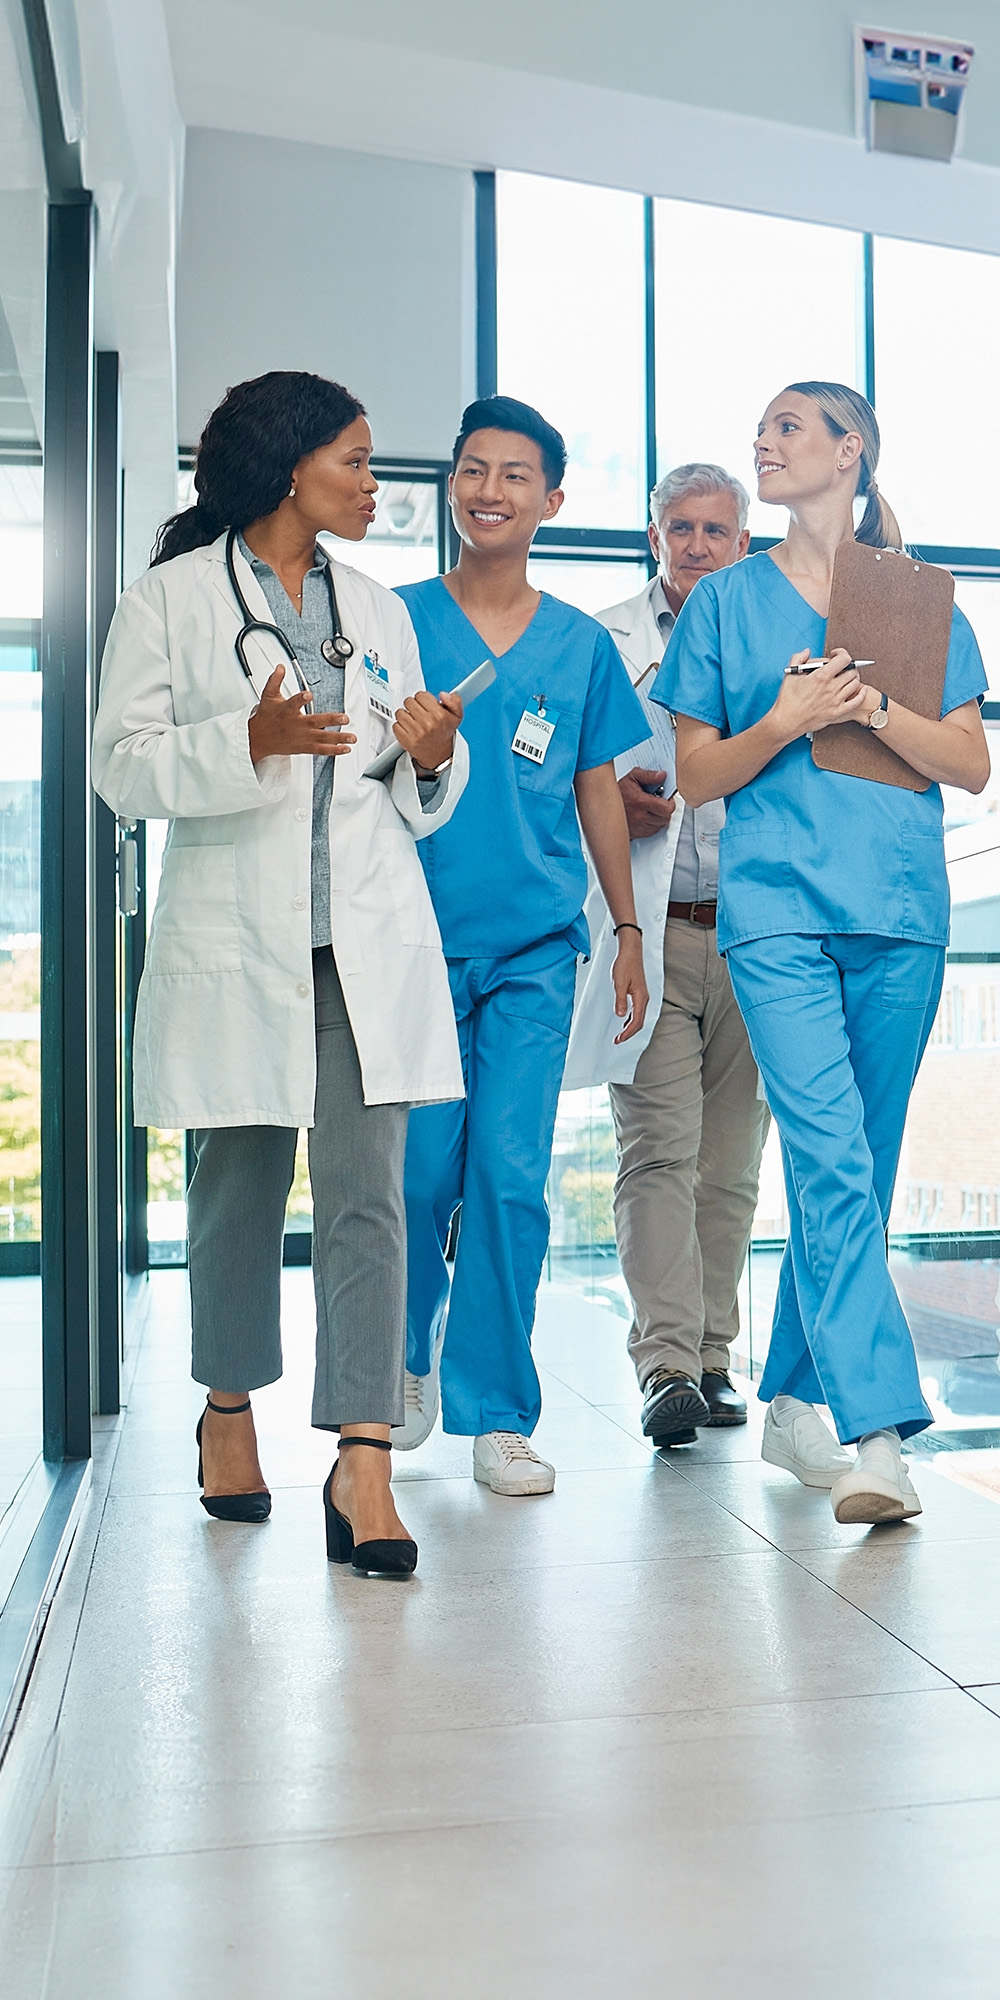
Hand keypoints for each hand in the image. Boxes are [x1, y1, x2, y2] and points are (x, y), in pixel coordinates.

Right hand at [248, 665, 356, 764]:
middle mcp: (297, 724)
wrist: (259, 738)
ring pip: (323, 738)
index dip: (301, 698)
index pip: (294, 702)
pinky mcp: (304, 747)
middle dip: (331, 720)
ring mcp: (302, 737)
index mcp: (287, 710)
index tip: (308, 694)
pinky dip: (334, 750)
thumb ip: (275, 680)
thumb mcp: (268, 695)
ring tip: (352, 737)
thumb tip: (280, 667)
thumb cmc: (266, 717)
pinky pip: (321, 750)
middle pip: (316, 722)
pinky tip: (345, 748)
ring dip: (339, 738)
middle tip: (344, 718)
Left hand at [393, 689, 462, 775]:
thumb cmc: (444, 733)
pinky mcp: (406, 740)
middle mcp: (427, 723)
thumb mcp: (456, 716)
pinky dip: (400, 726)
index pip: (420, 695)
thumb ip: (454, 701)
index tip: (425, 705)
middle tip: (419, 713)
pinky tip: (408, 729)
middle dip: (413, 706)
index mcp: (439, 715)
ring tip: (413, 721)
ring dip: (405, 716)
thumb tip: (443, 695)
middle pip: (408, 701)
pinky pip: (395, 725)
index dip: (423, 699)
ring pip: (400, 712)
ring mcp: (415, 732)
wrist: (438, 754)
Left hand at [611, 928, 648, 1044]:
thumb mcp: (619, 983)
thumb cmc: (626, 964)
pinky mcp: (639, 993)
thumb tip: (620, 1015)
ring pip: (639, 1017)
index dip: (628, 1032)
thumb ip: (620, 1000)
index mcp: (641, 997)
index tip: (619, 1039)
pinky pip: (637, 1010)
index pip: (636, 1021)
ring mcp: (642, 996)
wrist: (631, 951)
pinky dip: (631, 1019)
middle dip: (629, 1033)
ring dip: (630, 1027)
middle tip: (618, 1040)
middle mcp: (644, 998)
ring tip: (620, 1034)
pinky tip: (624, 1020)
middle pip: (639, 1022)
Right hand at [619, 767, 676, 839]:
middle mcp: (640, 817)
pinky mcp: (635, 834)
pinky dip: (651, 825)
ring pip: (659, 826)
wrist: (602, 804)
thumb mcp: (632, 777)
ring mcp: (637, 827)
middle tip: (659, 803)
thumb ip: (649, 775)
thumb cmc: (616, 791)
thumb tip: (662, 776)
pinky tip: (645, 816)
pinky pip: (651, 832)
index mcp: (641, 802)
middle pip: (665, 818)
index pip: (667, 809)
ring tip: (650, 809)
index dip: (670, 803)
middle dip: (664, 810)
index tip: (667, 799)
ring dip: (658, 817)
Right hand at [770, 648, 864, 743]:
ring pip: (855, 684)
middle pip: (852, 671)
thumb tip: (807, 651)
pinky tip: (860, 689)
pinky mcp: (837, 712)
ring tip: (847, 678)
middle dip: (847, 666)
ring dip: (853, 678)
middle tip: (841, 668)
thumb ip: (798, 658)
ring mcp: (835, 701)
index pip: (844, 659)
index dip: (842, 653)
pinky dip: (861, 694)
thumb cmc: (787, 700)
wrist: (786, 721)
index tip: (835, 655)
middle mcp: (831, 688)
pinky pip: (856, 701)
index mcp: (821, 676)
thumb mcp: (790, 674)